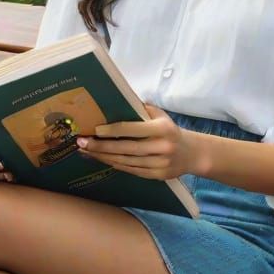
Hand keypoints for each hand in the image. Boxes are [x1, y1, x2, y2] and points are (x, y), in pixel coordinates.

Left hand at [74, 104, 199, 179]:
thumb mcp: (159, 115)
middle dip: (100, 146)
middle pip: (125, 148)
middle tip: (81, 143)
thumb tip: (116, 97)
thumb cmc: (169, 129)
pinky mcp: (157, 176)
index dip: (111, 131)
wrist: (191, 154)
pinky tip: (102, 160)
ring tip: (86, 152)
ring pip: (125, 161)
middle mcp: (161, 147)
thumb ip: (139, 108)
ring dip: (103, 157)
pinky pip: (131, 170)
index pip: (131, 129)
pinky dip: (115, 165)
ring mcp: (160, 163)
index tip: (94, 130)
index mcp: (161, 129)